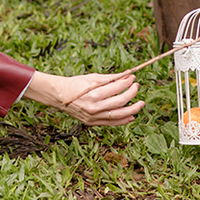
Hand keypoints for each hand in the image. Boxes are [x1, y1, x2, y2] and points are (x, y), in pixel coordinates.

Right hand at [23, 71, 144, 125]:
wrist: (59, 96)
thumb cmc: (75, 84)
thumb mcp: (92, 78)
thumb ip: (110, 79)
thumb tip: (127, 76)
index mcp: (93, 94)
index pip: (116, 88)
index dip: (127, 82)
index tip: (132, 78)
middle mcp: (94, 107)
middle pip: (120, 102)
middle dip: (132, 94)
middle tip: (137, 87)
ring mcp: (93, 117)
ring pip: (118, 115)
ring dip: (132, 109)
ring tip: (141, 103)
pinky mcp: (92, 122)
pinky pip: (111, 123)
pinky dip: (123, 120)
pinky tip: (131, 116)